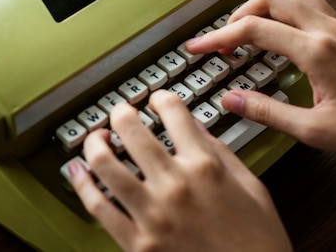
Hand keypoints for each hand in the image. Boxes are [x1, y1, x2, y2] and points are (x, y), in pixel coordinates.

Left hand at [69, 91, 291, 251]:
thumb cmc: (258, 244)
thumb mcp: (252, 188)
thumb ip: (221, 152)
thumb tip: (196, 127)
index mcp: (206, 167)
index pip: (173, 112)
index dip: (161, 98)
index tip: (156, 100)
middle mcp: (175, 185)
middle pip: (130, 128)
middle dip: (121, 112)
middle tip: (120, 113)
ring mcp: (153, 214)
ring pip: (104, 163)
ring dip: (94, 143)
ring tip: (97, 138)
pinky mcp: (138, 243)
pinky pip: (98, 206)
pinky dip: (81, 184)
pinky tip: (77, 170)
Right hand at [186, 0, 335, 154]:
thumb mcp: (317, 130)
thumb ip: (268, 112)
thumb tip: (231, 99)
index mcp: (317, 51)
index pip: (252, 29)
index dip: (216, 37)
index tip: (197, 47)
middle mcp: (329, 30)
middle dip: (238, 15)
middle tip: (223, 40)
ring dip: (265, 6)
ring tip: (251, 30)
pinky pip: (312, 4)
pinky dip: (287, 11)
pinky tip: (283, 35)